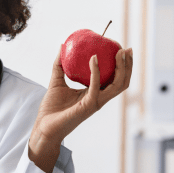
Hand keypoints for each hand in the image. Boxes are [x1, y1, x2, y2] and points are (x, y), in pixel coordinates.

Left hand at [28, 45, 133, 172]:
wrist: (44, 126)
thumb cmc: (51, 108)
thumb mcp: (56, 81)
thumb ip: (60, 65)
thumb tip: (62, 46)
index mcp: (95, 93)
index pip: (114, 79)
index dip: (122, 66)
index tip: (121, 49)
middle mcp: (99, 98)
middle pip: (122, 82)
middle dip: (129, 66)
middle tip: (127, 49)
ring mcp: (95, 103)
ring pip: (117, 86)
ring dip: (121, 68)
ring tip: (118, 52)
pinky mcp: (87, 106)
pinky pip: (95, 87)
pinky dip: (96, 71)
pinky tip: (93, 58)